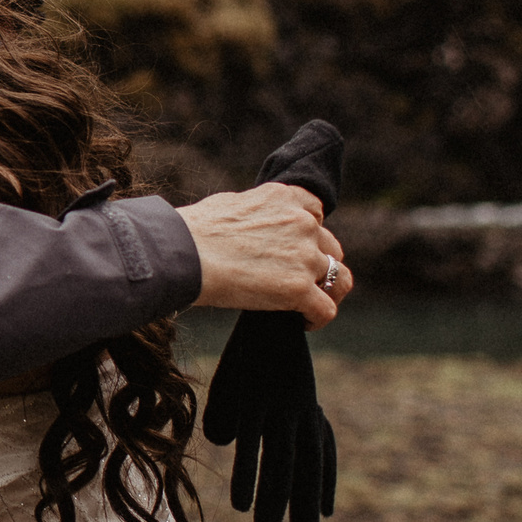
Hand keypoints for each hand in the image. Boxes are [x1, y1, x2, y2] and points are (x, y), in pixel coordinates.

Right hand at [177, 183, 352, 325]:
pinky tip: (304, 323)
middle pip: (331, 248)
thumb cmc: (191, 231)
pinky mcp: (298, 288)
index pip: (316, 213)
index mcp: (285, 198)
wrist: (182, 253)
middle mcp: (302, 223)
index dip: (310, 234)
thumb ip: (255, 212)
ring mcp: (303, 256)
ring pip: (340, 279)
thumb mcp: (230, 204)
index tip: (296, 249)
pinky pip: (326, 309)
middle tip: (299, 281)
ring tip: (311, 306)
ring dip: (329, 293)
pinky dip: (318, 319)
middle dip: (317, 265)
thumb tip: (252, 225)